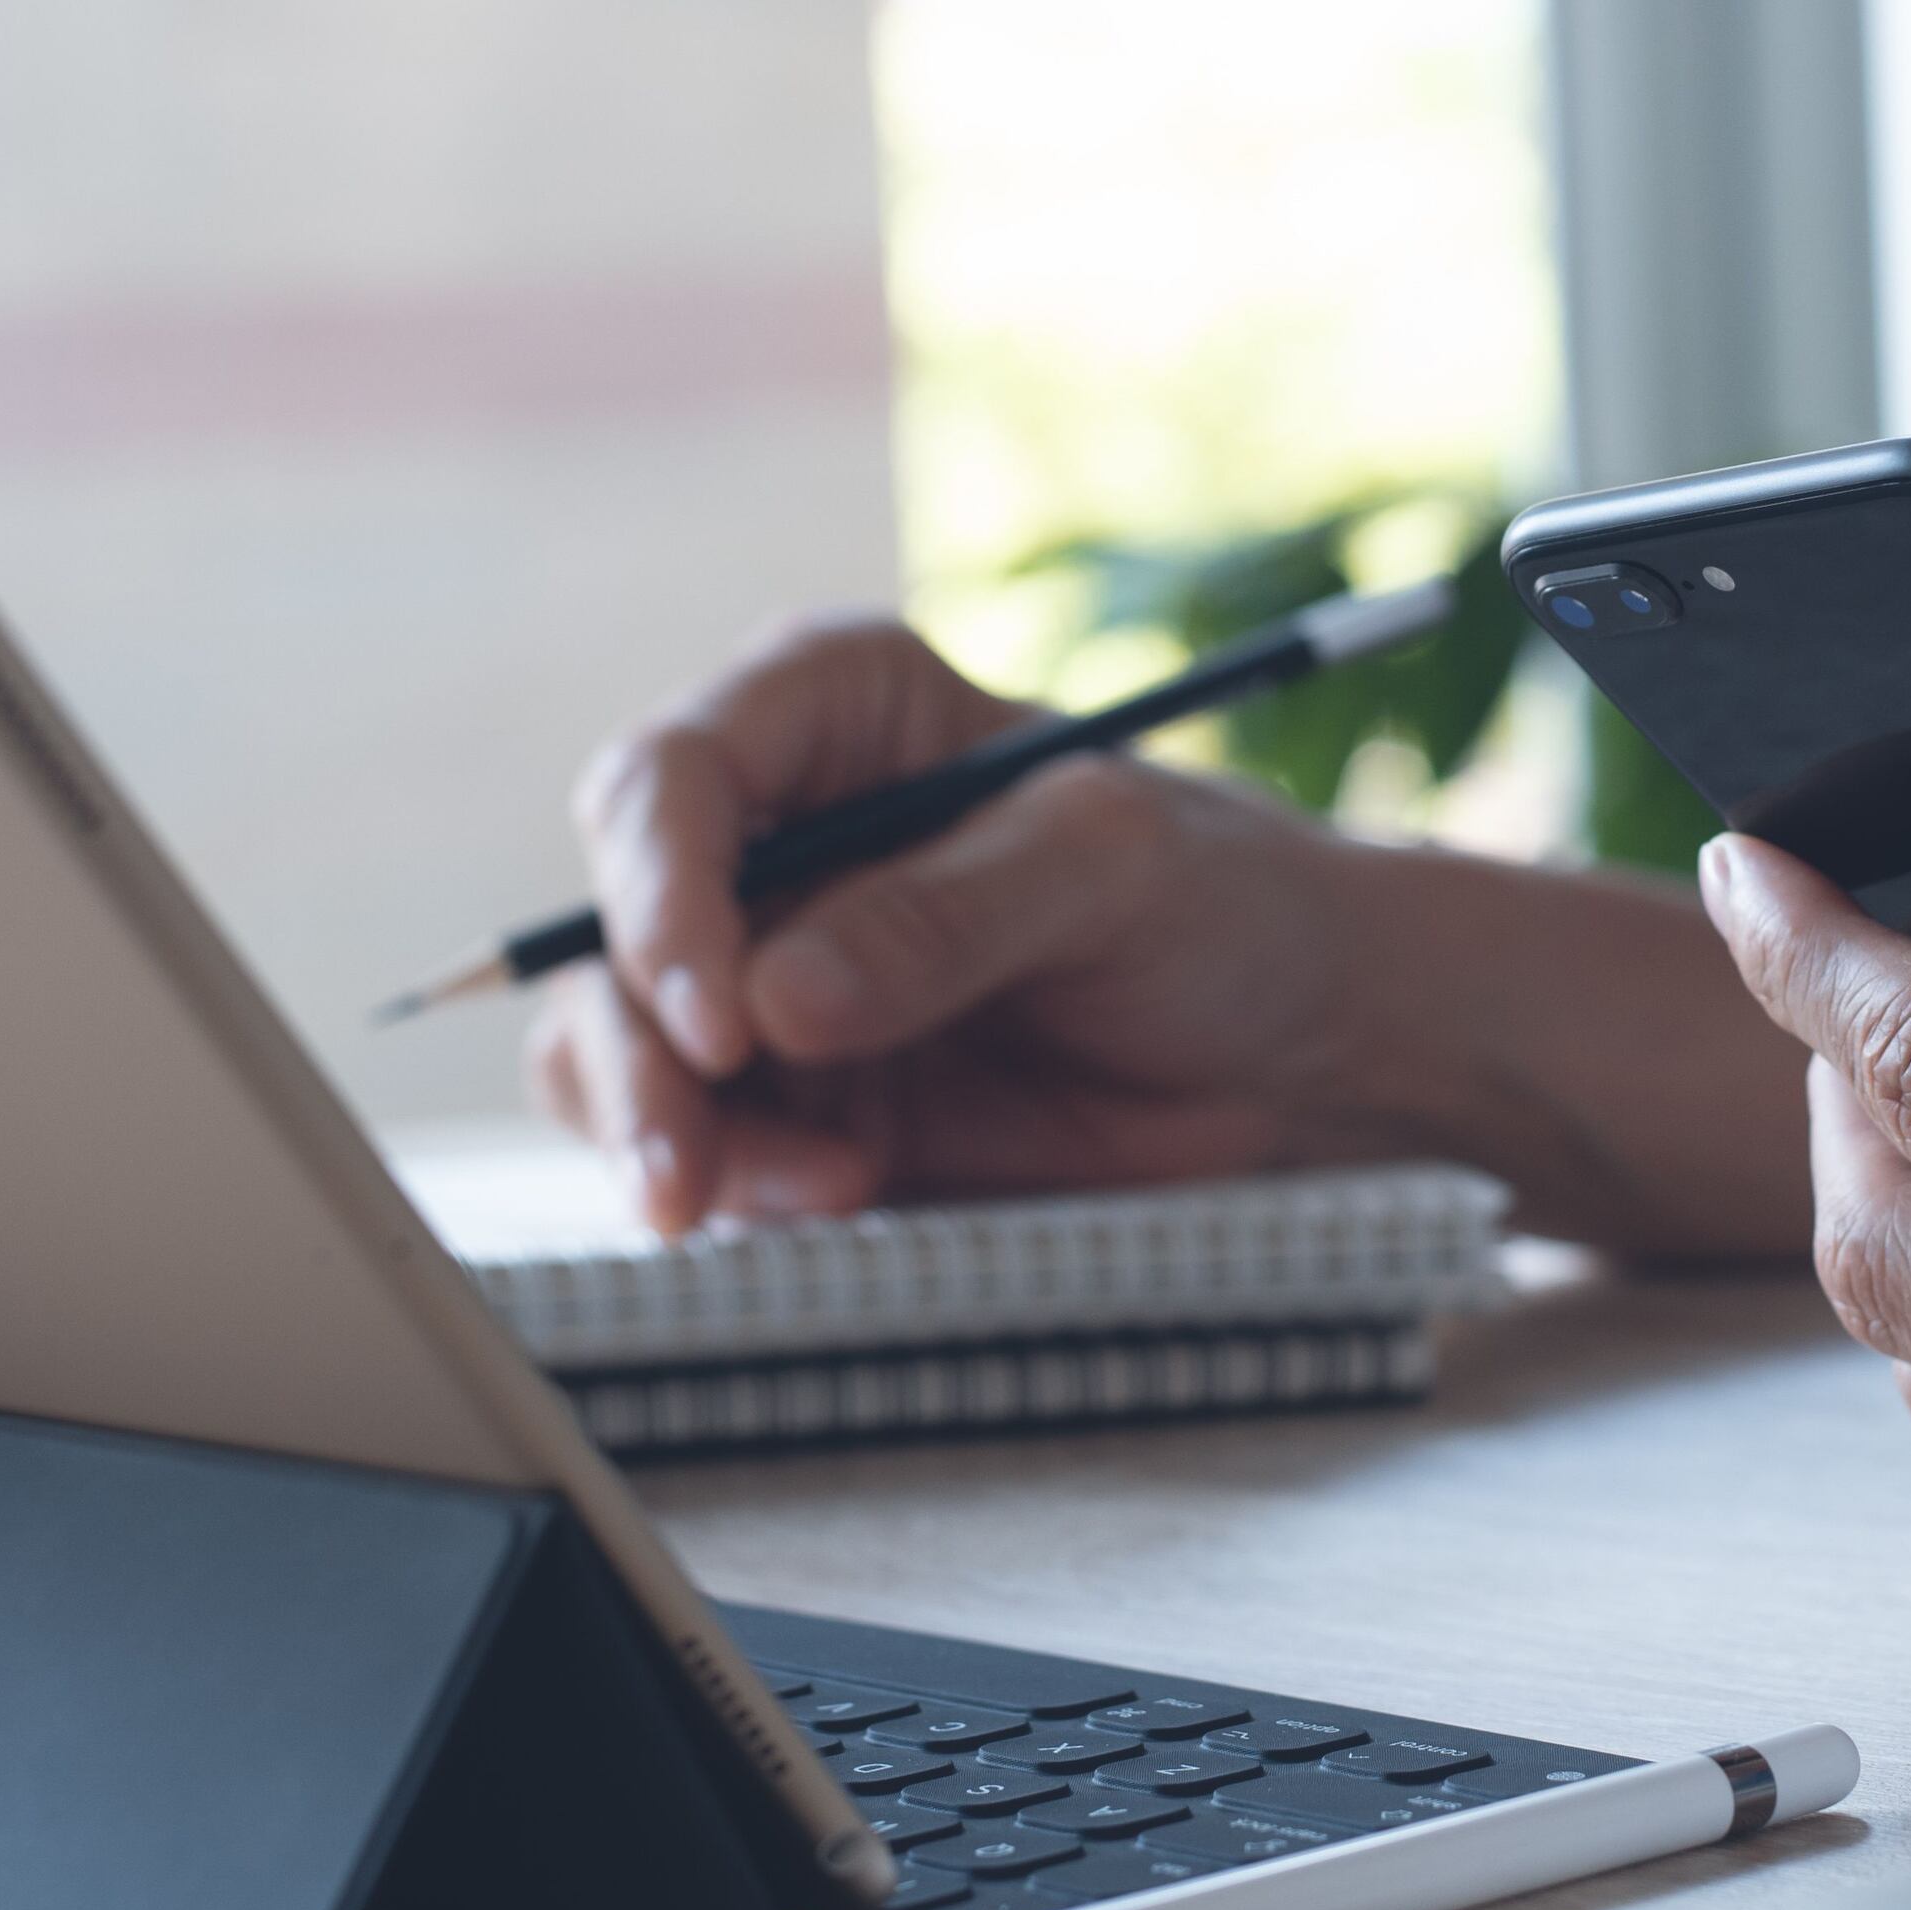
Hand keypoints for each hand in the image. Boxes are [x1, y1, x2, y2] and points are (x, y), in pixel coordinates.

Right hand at [527, 615, 1809, 1249]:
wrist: (1300, 1046)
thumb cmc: (1226, 903)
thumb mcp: (1114, 872)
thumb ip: (950, 917)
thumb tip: (780, 995)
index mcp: (835, 714)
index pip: (673, 777)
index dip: (658, 890)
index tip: (714, 1013)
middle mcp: (771, 835)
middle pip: (610, 925)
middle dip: (635, 1049)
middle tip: (688, 1161)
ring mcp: (763, 973)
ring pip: (614, 1047)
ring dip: (672, 1134)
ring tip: (819, 1188)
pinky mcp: (788, 1098)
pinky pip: (696, 1143)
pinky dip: (736, 1184)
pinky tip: (845, 1195)